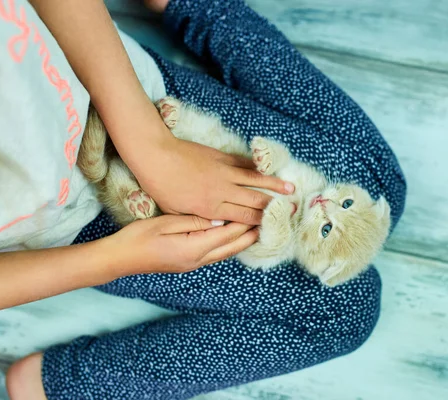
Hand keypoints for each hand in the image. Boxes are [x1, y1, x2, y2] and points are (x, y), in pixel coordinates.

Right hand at [108, 214, 258, 274]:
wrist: (120, 258)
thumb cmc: (138, 237)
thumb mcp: (166, 223)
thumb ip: (194, 221)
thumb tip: (219, 217)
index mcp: (194, 248)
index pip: (229, 233)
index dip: (247, 221)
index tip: (262, 210)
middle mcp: (198, 259)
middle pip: (233, 246)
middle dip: (252, 234)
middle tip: (270, 220)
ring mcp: (194, 264)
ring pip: (227, 252)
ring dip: (244, 241)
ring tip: (259, 228)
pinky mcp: (189, 263)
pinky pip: (217, 254)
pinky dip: (230, 244)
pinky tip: (235, 237)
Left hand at [127, 132, 294, 224]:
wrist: (155, 155)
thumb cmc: (161, 186)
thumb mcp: (178, 211)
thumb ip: (201, 219)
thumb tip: (223, 223)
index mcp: (211, 208)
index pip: (243, 217)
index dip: (261, 221)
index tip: (274, 224)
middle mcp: (222, 191)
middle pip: (255, 200)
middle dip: (275, 206)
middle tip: (292, 210)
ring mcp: (223, 172)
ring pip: (255, 180)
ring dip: (274, 185)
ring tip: (290, 189)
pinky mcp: (221, 157)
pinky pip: (244, 164)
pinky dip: (258, 169)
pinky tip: (268, 171)